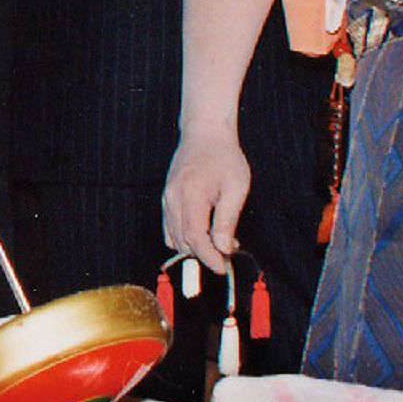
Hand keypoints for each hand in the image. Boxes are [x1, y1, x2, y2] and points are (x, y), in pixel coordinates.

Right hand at [162, 123, 250, 273]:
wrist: (204, 134)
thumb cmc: (224, 158)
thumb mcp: (236, 188)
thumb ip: (227, 220)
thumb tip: (222, 248)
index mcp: (191, 195)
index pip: (195, 237)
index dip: (208, 257)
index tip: (222, 267)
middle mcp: (173, 199)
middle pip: (182, 241)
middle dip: (204, 254)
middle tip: (229, 250)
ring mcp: (167, 198)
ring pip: (173, 237)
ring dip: (194, 247)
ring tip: (219, 239)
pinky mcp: (166, 198)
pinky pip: (169, 228)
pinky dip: (184, 237)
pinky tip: (204, 231)